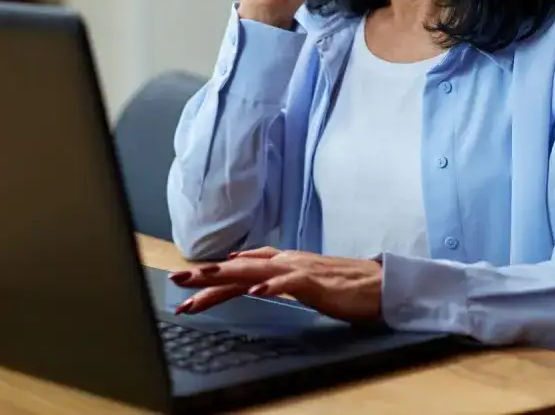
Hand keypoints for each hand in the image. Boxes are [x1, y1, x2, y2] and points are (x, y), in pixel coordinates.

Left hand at [169, 247, 382, 323]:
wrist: (377, 285)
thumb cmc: (341, 285)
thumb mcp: (300, 281)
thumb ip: (274, 276)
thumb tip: (247, 273)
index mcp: (280, 263)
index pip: (238, 270)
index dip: (210, 280)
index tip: (183, 291)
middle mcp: (285, 261)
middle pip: (238, 267)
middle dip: (206, 275)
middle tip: (177, 280)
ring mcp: (299, 269)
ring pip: (256, 270)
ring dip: (227, 276)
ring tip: (203, 281)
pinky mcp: (316, 281)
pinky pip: (289, 284)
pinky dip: (271, 287)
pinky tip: (255, 293)